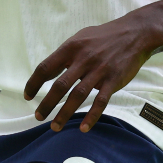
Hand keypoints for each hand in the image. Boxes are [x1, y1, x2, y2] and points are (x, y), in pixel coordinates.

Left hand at [23, 13, 159, 132]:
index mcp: (71, 47)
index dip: (34, 83)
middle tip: (38, 117)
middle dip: (46, 104)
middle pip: (60, 86)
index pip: (46, 68)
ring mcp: (99, 70)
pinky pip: (100, 102)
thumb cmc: (103, 36)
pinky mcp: (113, 80)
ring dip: (64, 114)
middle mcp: (83, 59)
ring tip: (55, 127)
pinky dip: (91, 116)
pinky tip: (83, 128)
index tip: (28, 96)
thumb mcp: (80, 38)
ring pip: (78, 96)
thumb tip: (48, 70)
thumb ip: (65, 54)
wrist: (134, 34)